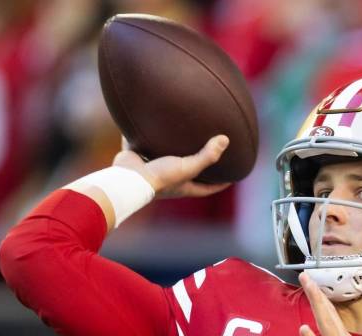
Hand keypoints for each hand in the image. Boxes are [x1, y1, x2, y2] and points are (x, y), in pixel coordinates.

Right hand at [113, 135, 231, 198]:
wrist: (128, 178)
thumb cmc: (160, 177)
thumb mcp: (187, 167)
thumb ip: (207, 155)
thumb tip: (226, 140)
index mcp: (183, 186)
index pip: (207, 188)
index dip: (221, 184)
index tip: (233, 176)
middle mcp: (168, 179)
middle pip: (187, 173)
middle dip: (198, 165)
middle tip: (209, 151)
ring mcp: (152, 169)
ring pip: (165, 157)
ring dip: (171, 148)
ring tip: (181, 133)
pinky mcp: (137, 158)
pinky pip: (143, 144)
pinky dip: (146, 135)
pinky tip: (150, 120)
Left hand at [297, 272, 361, 335]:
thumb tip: (316, 335)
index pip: (330, 314)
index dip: (320, 298)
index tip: (311, 283)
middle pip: (328, 312)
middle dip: (316, 292)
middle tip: (305, 276)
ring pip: (326, 322)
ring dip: (316, 303)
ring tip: (307, 287)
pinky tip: (303, 328)